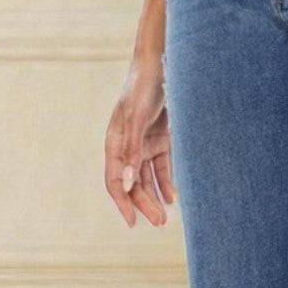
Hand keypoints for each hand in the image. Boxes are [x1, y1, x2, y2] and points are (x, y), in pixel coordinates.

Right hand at [104, 53, 176, 227]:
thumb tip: (126, 183)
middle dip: (143, 204)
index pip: (114, 181)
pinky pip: (161, 167)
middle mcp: (127, 148)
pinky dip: (166, 181)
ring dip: (155, 197)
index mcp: (114, 144)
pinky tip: (173, 197)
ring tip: (165, 216)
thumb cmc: (142, 89)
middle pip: (132, 184)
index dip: (122, 203)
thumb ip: (131, 151)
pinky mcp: (160, 139)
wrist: (160, 65)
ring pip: (147, 178)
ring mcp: (143, 144)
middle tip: (159, 223)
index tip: (133, 222)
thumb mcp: (136, 119)